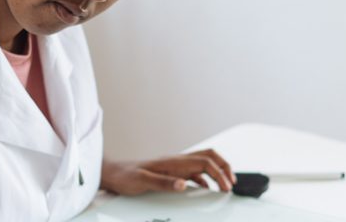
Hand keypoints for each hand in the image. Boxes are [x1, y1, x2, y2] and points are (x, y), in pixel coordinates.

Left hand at [99, 149, 236, 195]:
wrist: (112, 173)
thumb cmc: (125, 176)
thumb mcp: (142, 181)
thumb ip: (163, 183)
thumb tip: (184, 185)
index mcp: (173, 162)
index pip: (204, 162)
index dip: (219, 173)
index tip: (226, 187)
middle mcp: (176, 161)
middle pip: (209, 156)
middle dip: (224, 166)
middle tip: (232, 182)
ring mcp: (174, 166)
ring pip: (203, 163)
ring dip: (217, 171)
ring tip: (225, 184)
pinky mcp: (171, 172)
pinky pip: (194, 172)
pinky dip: (205, 179)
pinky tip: (205, 189)